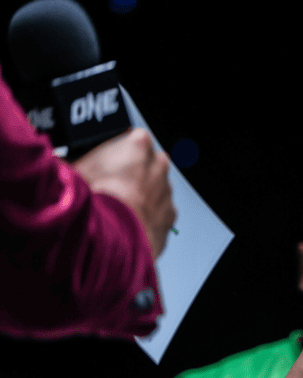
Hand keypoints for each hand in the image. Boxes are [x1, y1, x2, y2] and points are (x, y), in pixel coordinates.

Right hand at [74, 128, 175, 256]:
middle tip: (108, 186)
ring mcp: (167, 190)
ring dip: (139, 196)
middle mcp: (158, 164)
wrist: (113, 239)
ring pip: (153, 189)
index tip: (103, 163)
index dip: (114, 152)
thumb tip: (57, 165)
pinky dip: (147, 217)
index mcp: (137, 143)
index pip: (130, 138)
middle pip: (144, 163)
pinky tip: (128, 223)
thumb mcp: (70, 172)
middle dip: (130, 173)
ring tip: (116, 209)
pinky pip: (158, 213)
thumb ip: (69, 163)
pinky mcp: (170, 216)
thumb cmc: (94, 201)